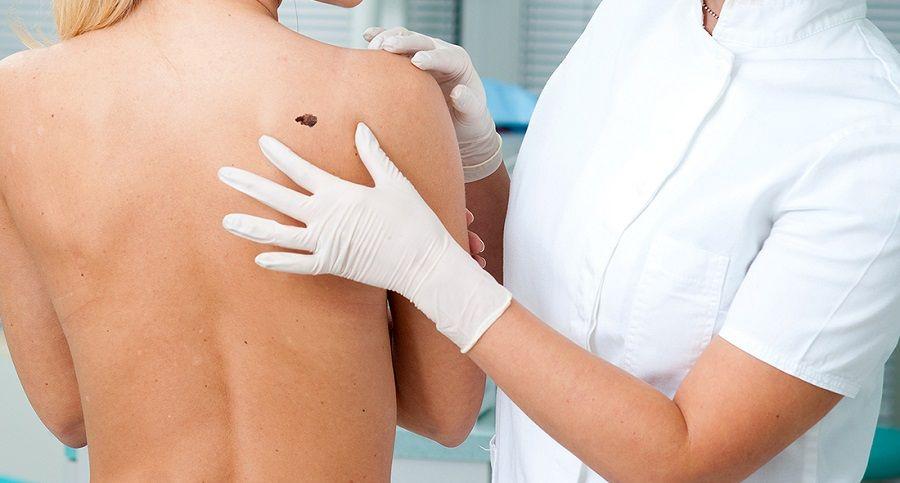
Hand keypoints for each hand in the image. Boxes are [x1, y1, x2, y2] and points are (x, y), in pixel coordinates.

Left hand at [218, 123, 510, 350]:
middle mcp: (327, 217)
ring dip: (251, 227)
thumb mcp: (396, 182)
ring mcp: (327, 243)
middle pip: (278, 199)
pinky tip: (259, 258)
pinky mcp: (333, 265)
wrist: (425, 263)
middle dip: (248, 185)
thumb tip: (361, 128)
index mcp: (341, 194)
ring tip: (227, 221)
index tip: (261, 142)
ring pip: (279, 235)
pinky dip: (279, 262)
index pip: (301, 170)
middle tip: (224, 175)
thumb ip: (374, 156)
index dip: (279, 154)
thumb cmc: (414, 220)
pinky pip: (299, 265)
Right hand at [364, 27, 502, 182]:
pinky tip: (367, 35)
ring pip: (406, 37)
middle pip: (422, 42)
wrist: (457, 122)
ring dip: (389, 39)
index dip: (432, 58)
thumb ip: (469, 104)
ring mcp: (423, 53)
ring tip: (373, 48)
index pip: (446, 57)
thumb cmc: (467, 119)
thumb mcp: (473, 115)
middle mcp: (440, 52)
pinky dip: (380, 37)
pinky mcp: (407, 58)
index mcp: (459, 63)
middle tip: (388, 47)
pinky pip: (393, 44)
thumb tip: (458, 92)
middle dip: (405, 43)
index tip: (418, 62)